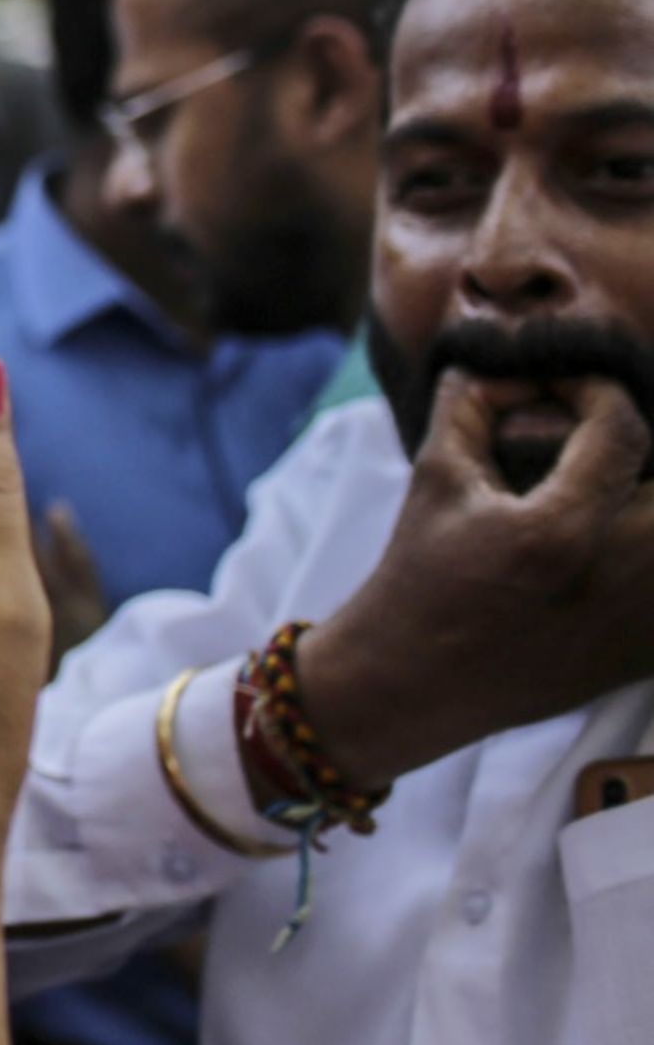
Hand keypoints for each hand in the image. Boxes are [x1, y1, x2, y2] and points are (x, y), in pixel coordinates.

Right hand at [292, 367, 653, 788]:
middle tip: (603, 443)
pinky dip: (645, 552)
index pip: (622, 430)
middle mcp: (613, 577)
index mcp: (556, 531)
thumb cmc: (418, 574)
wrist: (414, 680)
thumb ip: (471, 407)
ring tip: (612, 490)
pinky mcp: (648, 653)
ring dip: (647, 499)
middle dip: (640, 450)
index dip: (597, 393)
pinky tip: (613, 541)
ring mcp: (639, 622)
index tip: (568, 389)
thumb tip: (507, 363)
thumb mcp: (434, 480)